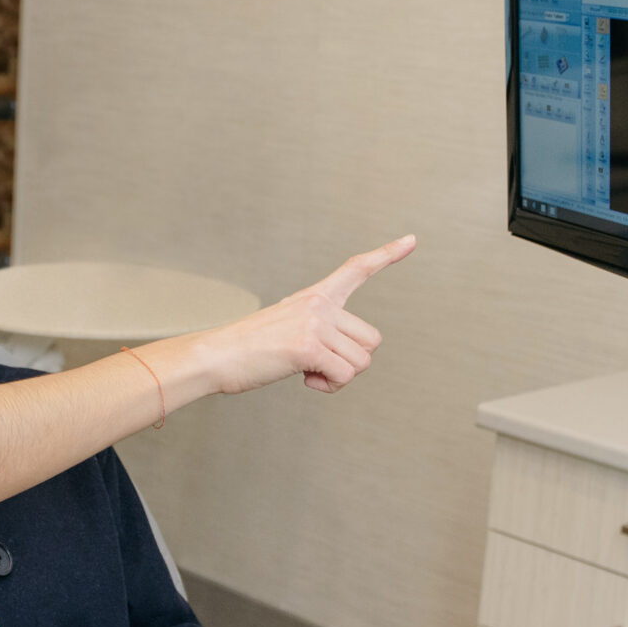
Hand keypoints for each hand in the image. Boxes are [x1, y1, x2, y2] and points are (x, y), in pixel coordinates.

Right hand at [170, 235, 415, 397]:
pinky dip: (329, 387)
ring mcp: (314, 324)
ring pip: (361, 363)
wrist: (215, 356)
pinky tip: (305, 379)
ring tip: (308, 372)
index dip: (387, 255)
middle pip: (371, 340)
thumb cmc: (248, 349)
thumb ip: (320, 330)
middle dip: (351, 361)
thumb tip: (347, 356)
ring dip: (339, 377)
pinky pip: (344, 376)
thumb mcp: (288, 327)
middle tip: (318, 365)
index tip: (412, 240)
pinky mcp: (308, 347)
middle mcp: (319, 305)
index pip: (356, 268)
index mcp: (315, 296)